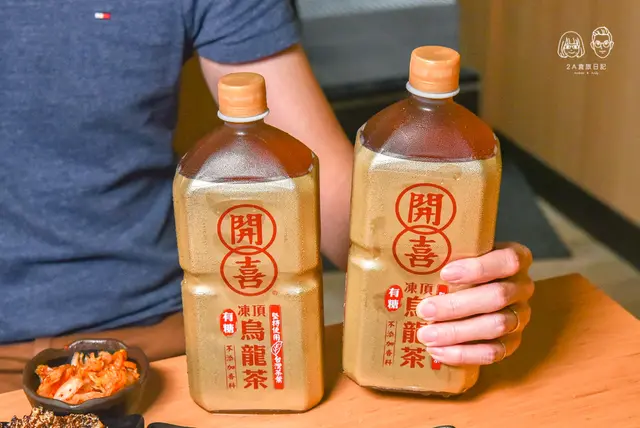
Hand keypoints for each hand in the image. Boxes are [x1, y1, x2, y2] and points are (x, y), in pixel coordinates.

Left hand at [415, 242, 533, 365]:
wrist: (473, 292)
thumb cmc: (460, 268)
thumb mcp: (456, 252)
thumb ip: (441, 250)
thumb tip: (390, 251)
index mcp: (515, 259)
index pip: (508, 260)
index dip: (478, 268)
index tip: (445, 274)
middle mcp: (522, 287)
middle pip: (498, 296)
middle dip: (457, 305)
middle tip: (425, 310)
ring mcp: (519, 317)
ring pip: (495, 326)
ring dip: (457, 332)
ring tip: (425, 334)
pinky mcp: (510, 343)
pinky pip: (493, 352)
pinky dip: (463, 353)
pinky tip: (438, 351)